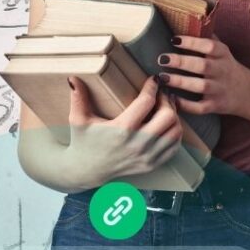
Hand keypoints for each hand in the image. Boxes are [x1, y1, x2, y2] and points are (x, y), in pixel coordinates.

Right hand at [66, 74, 183, 179]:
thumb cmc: (83, 142)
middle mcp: (137, 144)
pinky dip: (174, 133)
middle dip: (167, 100)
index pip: (147, 102)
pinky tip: (165, 125)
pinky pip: (175, 146)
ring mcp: (146, 156)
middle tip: (160, 94)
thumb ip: (78, 98)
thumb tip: (73, 77)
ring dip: (174, 116)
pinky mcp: (152, 164)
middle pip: (168, 115)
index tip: (153, 79)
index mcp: (121, 129)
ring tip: (164, 108)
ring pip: (175, 130)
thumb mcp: (79, 120)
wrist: (84, 172)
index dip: (153, 87)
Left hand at [156, 34, 249, 116]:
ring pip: (199, 86)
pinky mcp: (216, 106)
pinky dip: (185, 105)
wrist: (248, 92)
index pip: (209, 46)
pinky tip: (172, 99)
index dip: (192, 42)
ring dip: (180, 81)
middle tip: (162, 58)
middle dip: (181, 61)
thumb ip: (209, 39)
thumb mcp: (224, 51)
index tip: (173, 39)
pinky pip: (199, 107)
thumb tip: (191, 22)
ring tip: (162, 77)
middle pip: (202, 65)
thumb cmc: (228, 67)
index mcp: (223, 55)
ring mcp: (219, 89)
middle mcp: (222, 71)